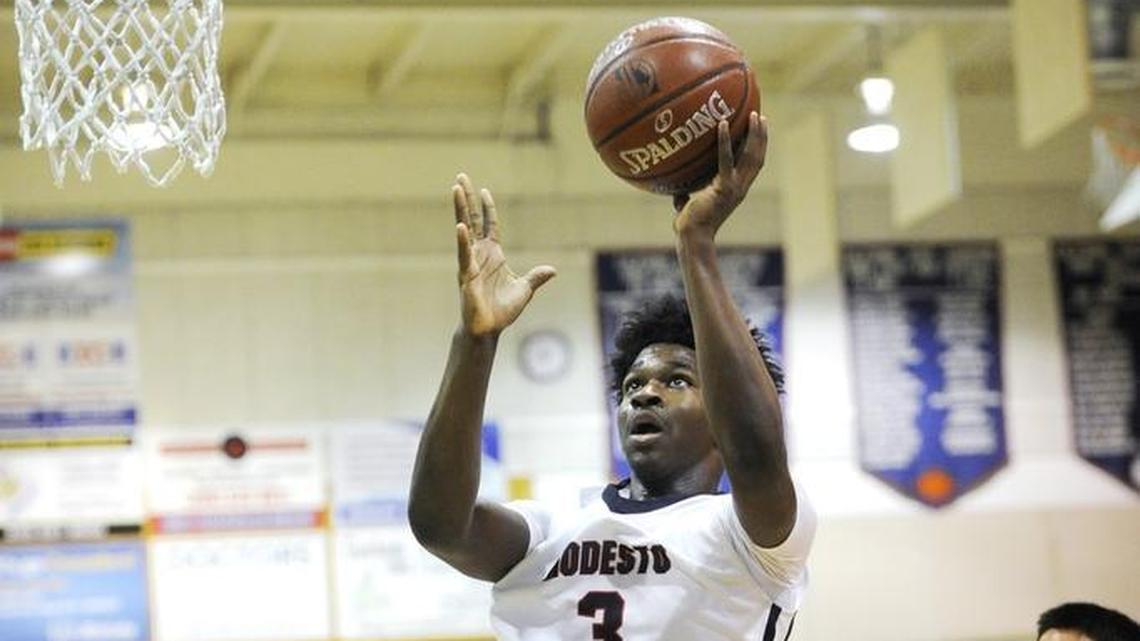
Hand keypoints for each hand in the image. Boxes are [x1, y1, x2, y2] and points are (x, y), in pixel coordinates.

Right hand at [452, 173, 555, 335]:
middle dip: (466, 198)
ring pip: (464, 231)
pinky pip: (463, 255)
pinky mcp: (466, 275)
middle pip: (472, 220)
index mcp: (493, 254)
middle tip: (460, 176)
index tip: (483, 189)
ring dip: (460, 209)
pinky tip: (460, 226)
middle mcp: (479, 254)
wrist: (489, 330)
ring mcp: (470, 262)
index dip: (487, 207)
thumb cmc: (502, 310)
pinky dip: (462, 241)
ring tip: (455, 189)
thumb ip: (536, 277)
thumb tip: (552, 270)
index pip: (489, 225)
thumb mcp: (525, 289)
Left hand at [672, 112, 767, 237]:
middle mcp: (740, 187)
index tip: (759, 130)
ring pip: (750, 156)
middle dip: (761, 136)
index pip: (753, 165)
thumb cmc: (690, 225)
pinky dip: (725, 141)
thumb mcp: (689, 206)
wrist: (692, 237)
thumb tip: (676, 192)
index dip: (759, 148)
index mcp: (736, 190)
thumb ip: (686, 196)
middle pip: (757, 157)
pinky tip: (722, 124)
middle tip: (760, 115)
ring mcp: (734, 188)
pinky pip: (726, 160)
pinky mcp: (723, 187)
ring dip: (753, 134)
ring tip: (752, 115)